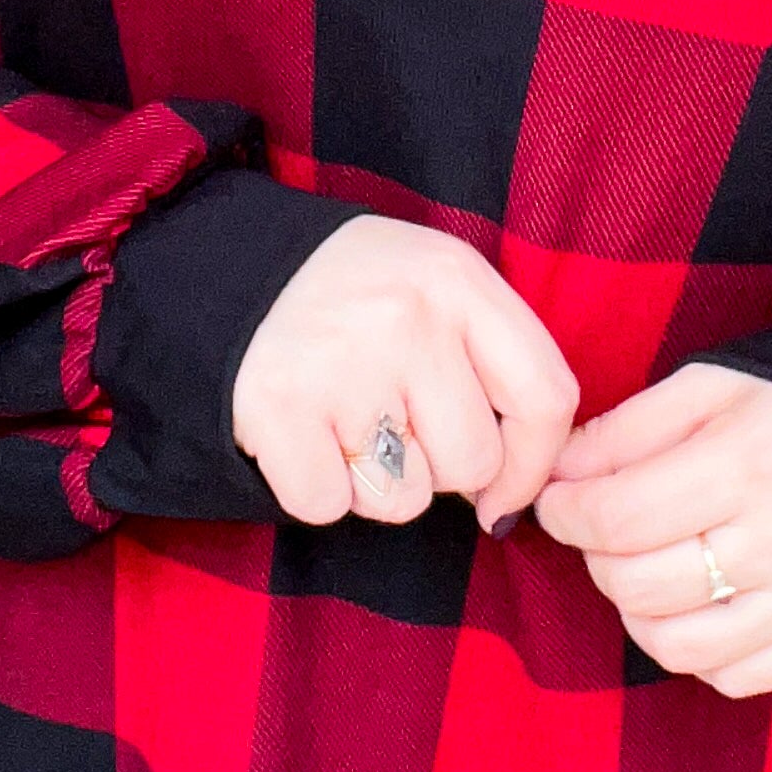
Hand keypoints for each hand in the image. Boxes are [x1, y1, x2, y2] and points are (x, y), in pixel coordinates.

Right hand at [232, 215, 578, 532]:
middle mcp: (407, 317)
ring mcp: (341, 362)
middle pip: (474, 462)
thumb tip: (513, 494)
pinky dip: (315, 488)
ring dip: (376, 483)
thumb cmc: (354, 297)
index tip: (505, 490)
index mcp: (458, 279)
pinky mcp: (278, 407)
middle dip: (438, 465)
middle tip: (391, 419)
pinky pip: (328, 506)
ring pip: (404, 498)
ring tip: (344, 421)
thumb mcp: (436, 288)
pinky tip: (304, 436)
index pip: (547, 397)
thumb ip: (492, 366)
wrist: (225, 265)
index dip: (533, 464)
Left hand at [534, 364, 771, 698]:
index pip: (618, 516)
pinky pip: (727, 678)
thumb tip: (560, 475)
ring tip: (642, 568)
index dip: (566, 512)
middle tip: (604, 528)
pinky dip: (695, 652)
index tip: (557, 500)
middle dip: (596, 558)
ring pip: (673, 646)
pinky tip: (695, 604)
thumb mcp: (710, 388)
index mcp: (751, 464)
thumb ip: (626, 428)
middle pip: (637, 585)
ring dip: (635, 611)